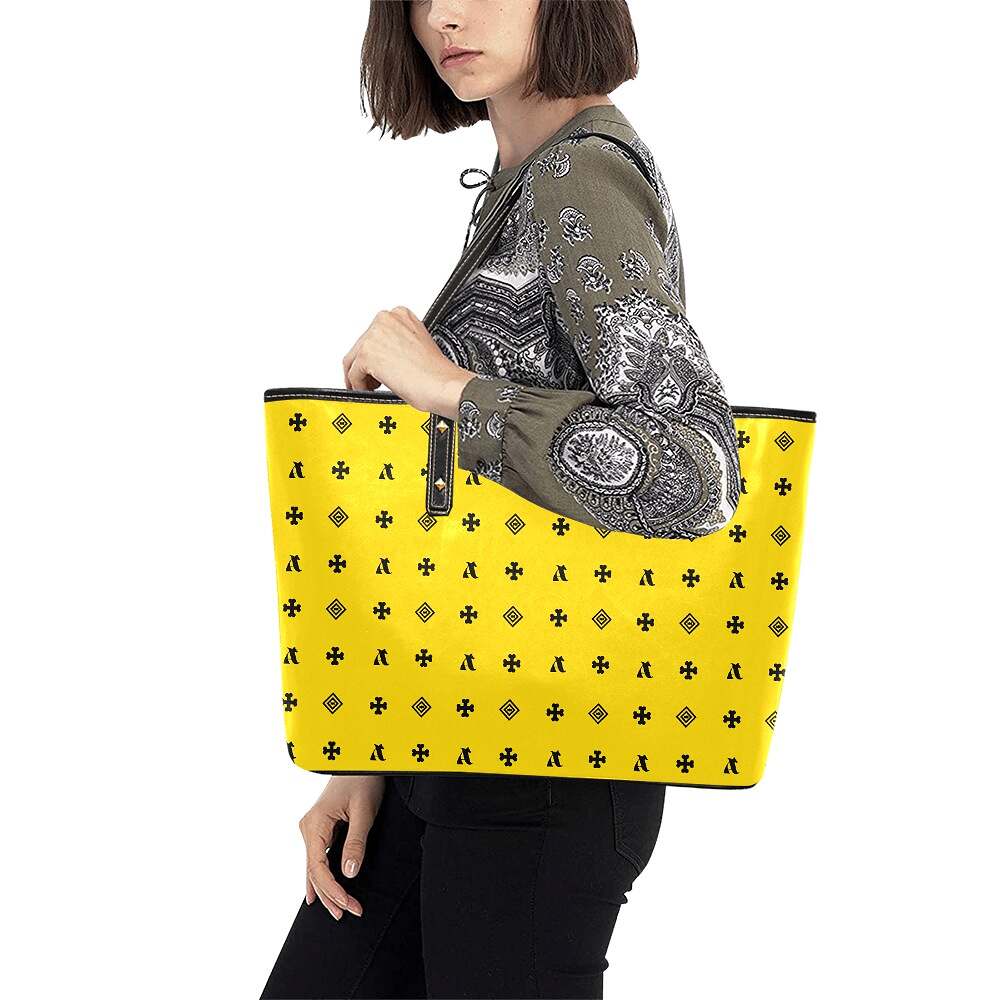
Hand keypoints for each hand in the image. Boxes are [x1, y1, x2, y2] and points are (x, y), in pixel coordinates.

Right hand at [299, 775, 384, 918]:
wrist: (359, 760)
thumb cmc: (363, 780)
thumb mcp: (363, 811)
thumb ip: (356, 841)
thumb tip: (349, 873)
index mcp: (315, 823)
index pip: (318, 868)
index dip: (332, 891)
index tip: (347, 906)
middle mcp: (308, 828)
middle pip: (314, 872)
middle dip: (330, 896)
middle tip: (348, 914)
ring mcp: (312, 828)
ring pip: (315, 867)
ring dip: (327, 889)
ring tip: (339, 910)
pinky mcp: (320, 828)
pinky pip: (318, 858)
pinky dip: (323, 877)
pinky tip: (321, 893)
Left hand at [342, 306, 474, 417]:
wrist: (441, 384)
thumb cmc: (436, 371)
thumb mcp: (416, 345)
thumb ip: (398, 343)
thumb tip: (384, 355)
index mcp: (400, 314)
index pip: (374, 333)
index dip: (375, 352)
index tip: (377, 365)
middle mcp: (386, 320)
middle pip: (361, 345)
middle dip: (364, 365)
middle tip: (372, 380)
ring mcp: (375, 335)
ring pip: (353, 359)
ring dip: (360, 375)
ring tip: (372, 386)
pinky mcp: (367, 354)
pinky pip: (353, 374)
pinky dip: (359, 385)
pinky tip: (372, 390)